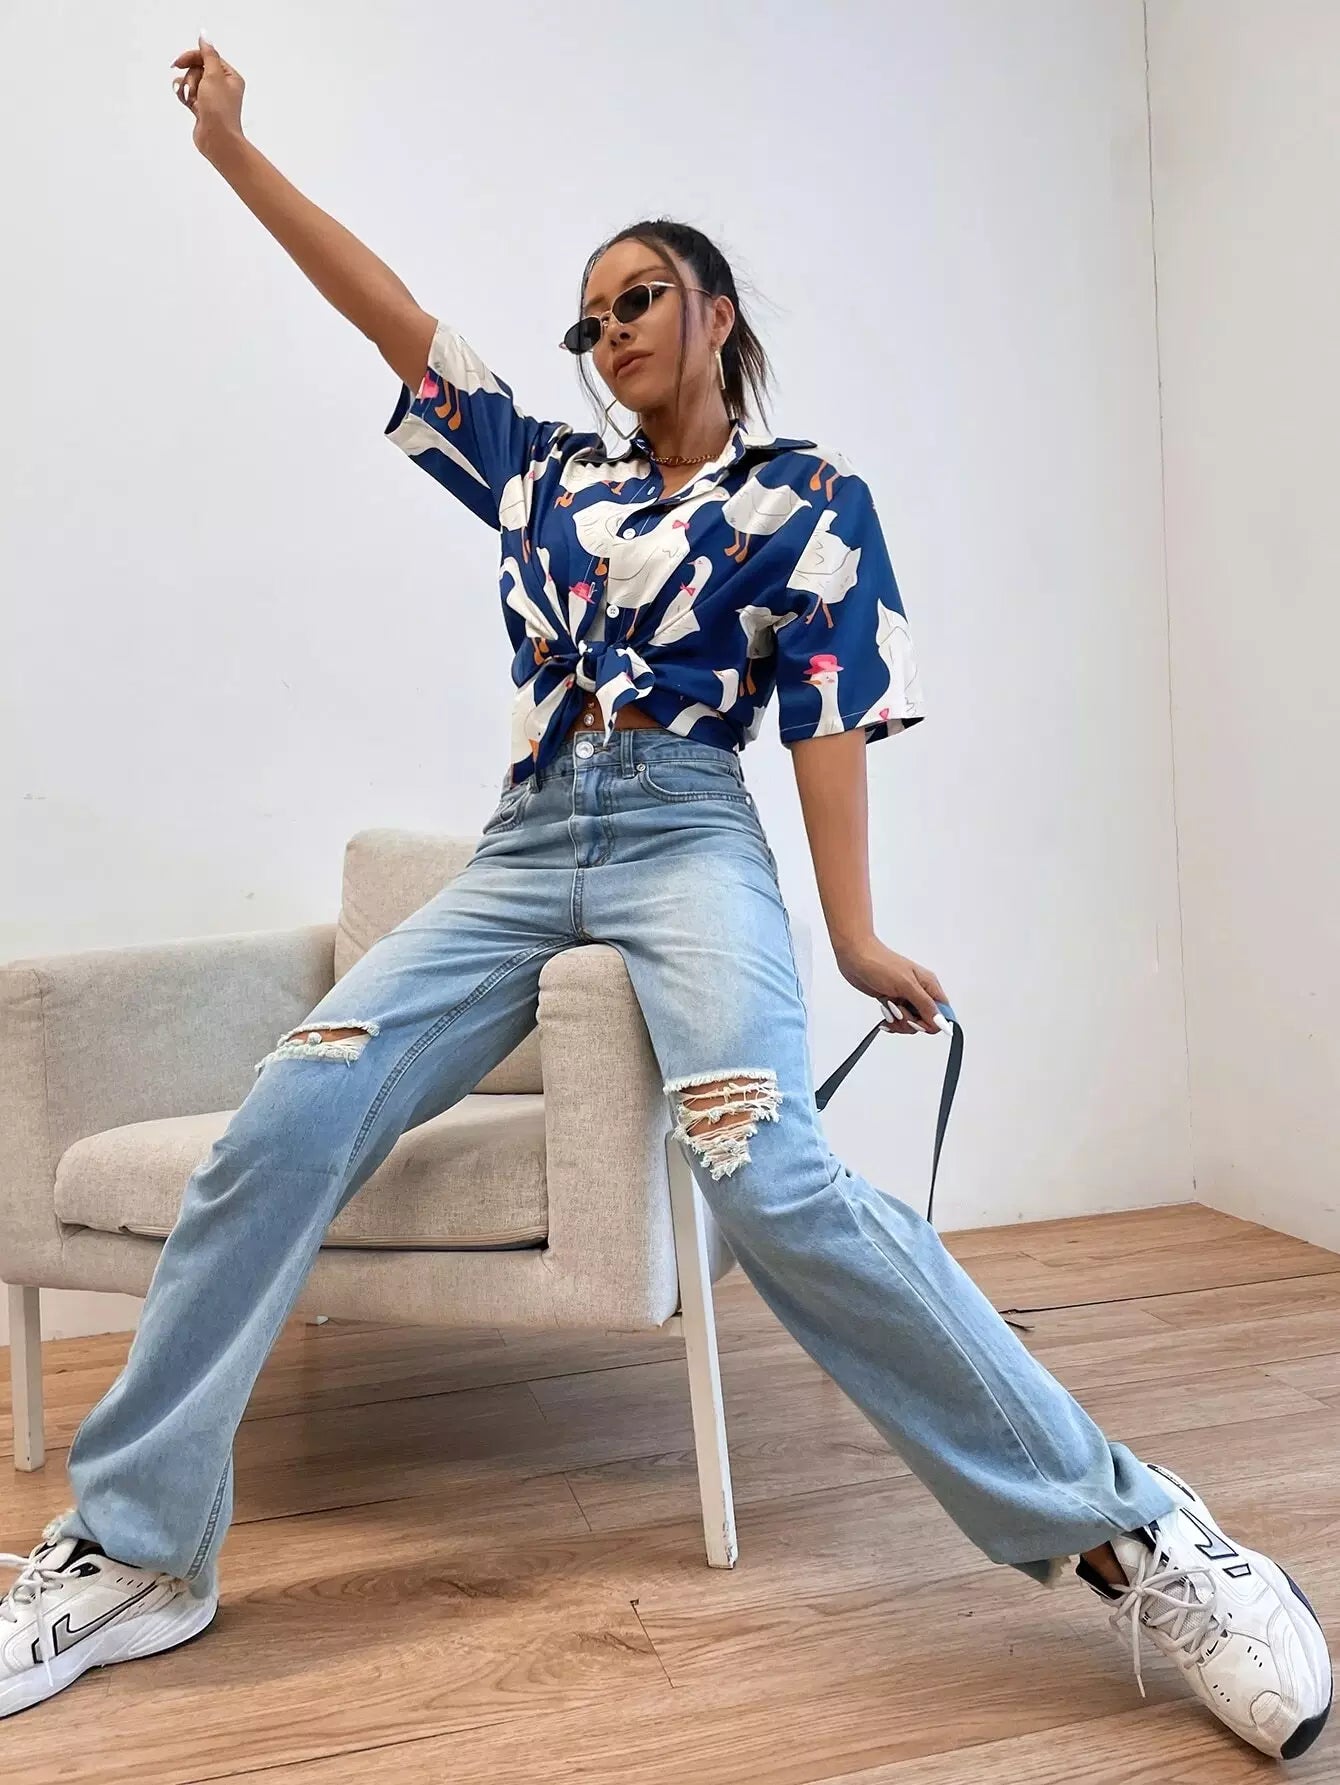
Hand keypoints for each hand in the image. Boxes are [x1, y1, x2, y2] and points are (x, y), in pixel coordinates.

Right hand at [171, 34, 244, 155]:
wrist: (217, 139)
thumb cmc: (219, 110)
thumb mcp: (214, 76)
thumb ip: (208, 54)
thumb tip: (204, 35)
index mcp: (230, 77)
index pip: (207, 57)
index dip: (192, 58)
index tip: (178, 63)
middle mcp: (222, 86)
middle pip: (197, 69)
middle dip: (191, 77)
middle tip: (194, 89)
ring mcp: (211, 98)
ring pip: (190, 82)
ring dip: (187, 88)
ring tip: (193, 101)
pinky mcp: (201, 108)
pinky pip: (188, 94)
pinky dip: (185, 97)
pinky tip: (187, 102)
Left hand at [836, 936, 947, 1035]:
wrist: (855, 956)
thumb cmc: (880, 963)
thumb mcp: (906, 985)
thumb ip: (924, 1004)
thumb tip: (940, 1021)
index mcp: (929, 985)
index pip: (943, 1012)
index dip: (933, 1022)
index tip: (918, 1021)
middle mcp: (920, 992)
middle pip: (927, 1021)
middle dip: (912, 1022)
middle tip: (899, 1012)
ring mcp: (905, 997)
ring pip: (911, 1022)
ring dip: (899, 1021)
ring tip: (889, 1009)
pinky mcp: (892, 1001)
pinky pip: (898, 1020)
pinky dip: (891, 1021)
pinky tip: (884, 1013)